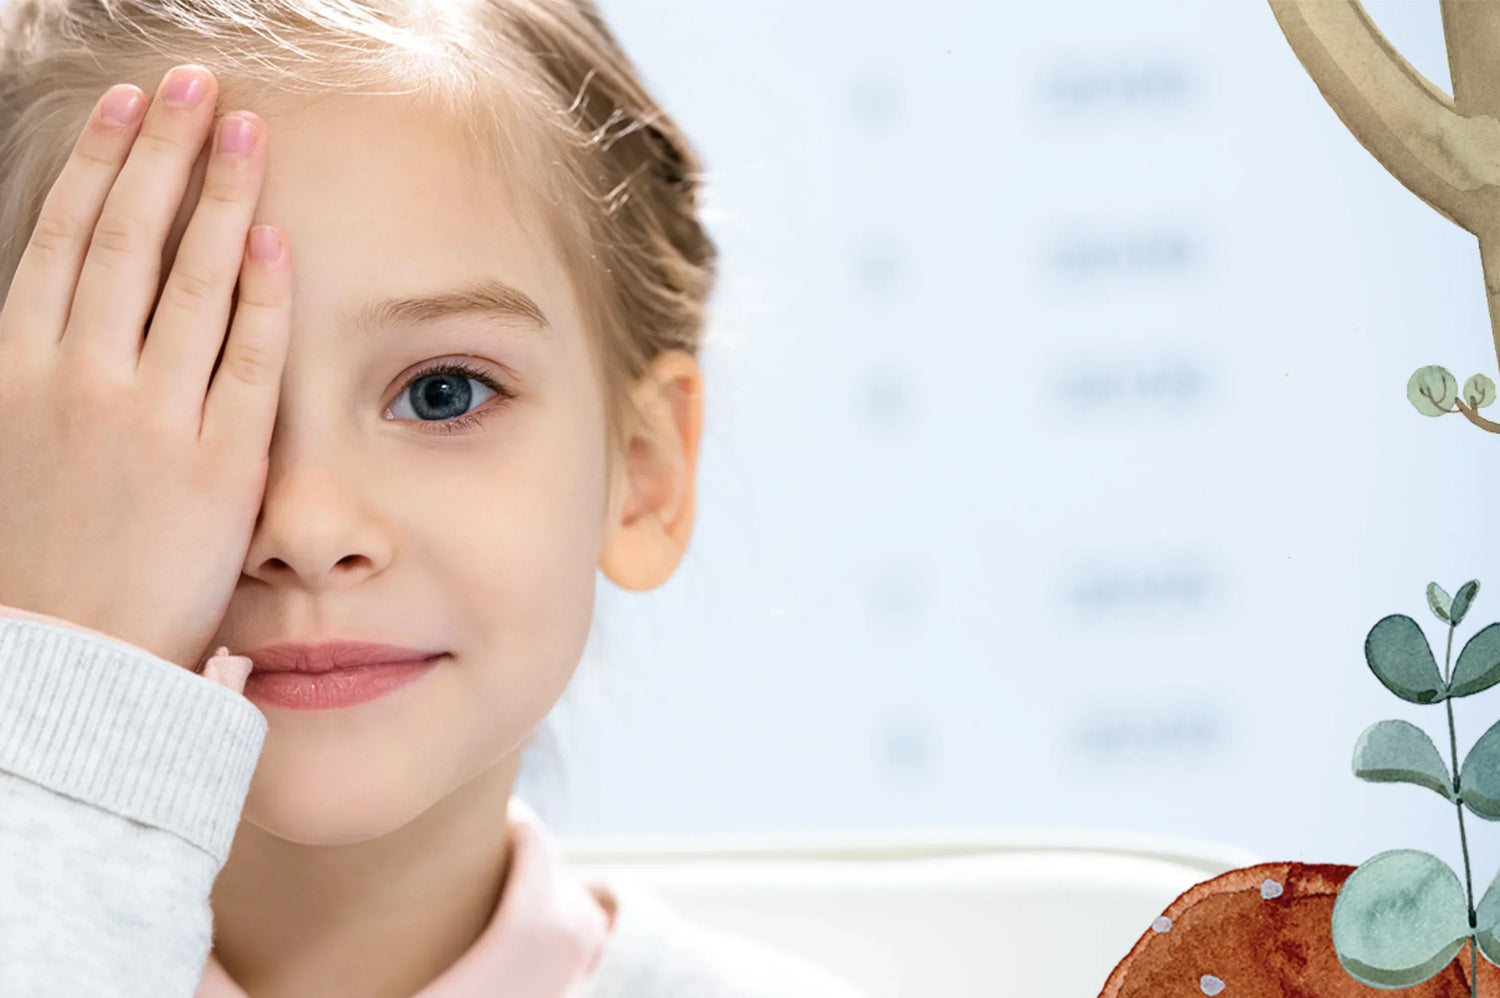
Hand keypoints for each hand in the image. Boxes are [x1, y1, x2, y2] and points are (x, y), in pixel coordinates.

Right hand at [0, 64, 290, 671]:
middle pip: (125, 235)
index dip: (96, 164)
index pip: (61, 239)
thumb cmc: (36, 575)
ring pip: (186, 279)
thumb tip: (65, 321)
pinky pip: (245, 361)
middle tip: (193, 80)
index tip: (125, 108)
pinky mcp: (219, 465)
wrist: (67, 674)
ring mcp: (150, 418)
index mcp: (13, 372)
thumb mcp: (11, 456)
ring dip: (217, 193)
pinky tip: (275, 238)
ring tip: (243, 126)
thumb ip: (38, 382)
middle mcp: (77, 379)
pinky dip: (259, 296)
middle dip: (160, 149)